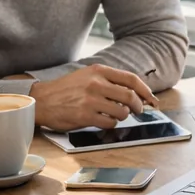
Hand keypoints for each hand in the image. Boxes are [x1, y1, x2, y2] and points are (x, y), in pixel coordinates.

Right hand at [29, 64, 160, 130]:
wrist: (42, 100)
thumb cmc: (66, 89)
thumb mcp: (87, 76)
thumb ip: (108, 81)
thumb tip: (134, 93)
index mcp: (98, 71)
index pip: (131, 79)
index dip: (146, 91)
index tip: (152, 99)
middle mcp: (96, 83)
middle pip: (130, 96)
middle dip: (138, 106)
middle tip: (138, 111)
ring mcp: (90, 100)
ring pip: (121, 112)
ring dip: (122, 116)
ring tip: (115, 115)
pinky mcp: (85, 115)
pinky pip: (109, 123)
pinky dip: (111, 124)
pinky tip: (103, 120)